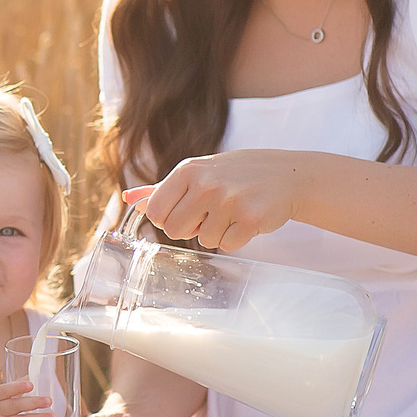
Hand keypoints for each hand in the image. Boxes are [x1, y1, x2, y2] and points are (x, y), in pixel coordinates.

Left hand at [124, 149, 321, 252]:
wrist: (287, 175)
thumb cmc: (237, 174)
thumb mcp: (198, 172)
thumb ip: (161, 189)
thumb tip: (129, 200)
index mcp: (187, 170)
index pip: (154, 212)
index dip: (168, 218)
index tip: (186, 210)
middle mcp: (205, 184)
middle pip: (173, 231)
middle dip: (191, 228)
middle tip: (212, 211)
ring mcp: (228, 201)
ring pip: (203, 241)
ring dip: (217, 232)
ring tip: (234, 211)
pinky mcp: (250, 219)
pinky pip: (227, 246)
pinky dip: (237, 238)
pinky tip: (247, 219)